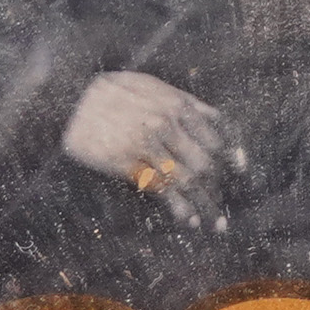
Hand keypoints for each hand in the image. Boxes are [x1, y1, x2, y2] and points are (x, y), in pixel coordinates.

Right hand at [62, 71, 241, 230]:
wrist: (68, 101)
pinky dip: (180, 207)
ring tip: (217, 224)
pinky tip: (190, 220)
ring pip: (189, 179)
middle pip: (207, 160)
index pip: (219, 130)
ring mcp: (150, 145)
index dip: (233, 151)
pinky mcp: (129, 163)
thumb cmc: (109, 93)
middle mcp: (168, 124)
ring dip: (206, 204)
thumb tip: (205, 119)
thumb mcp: (147, 86)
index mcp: (177, 103)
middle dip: (218, 186)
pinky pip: (163, 189)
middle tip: (223, 204)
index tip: (241, 168)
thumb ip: (178, 101)